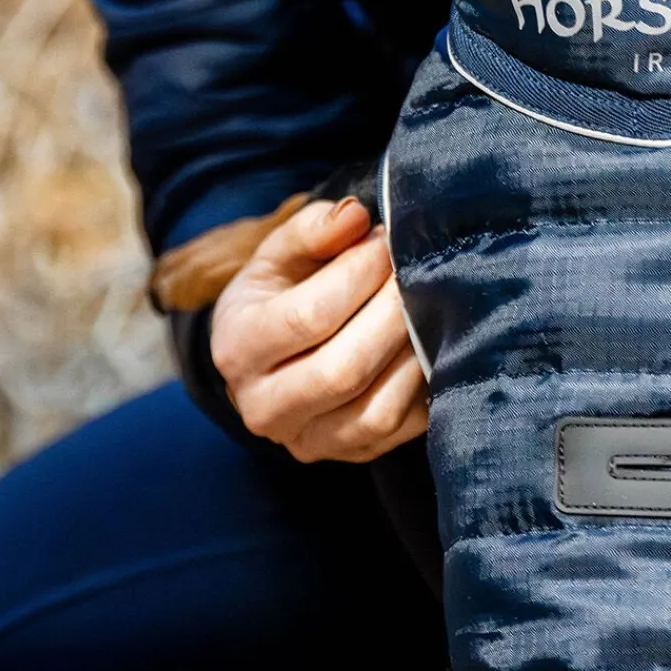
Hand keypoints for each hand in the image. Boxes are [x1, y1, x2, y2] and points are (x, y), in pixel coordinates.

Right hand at [209, 195, 427, 463]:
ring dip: (412, 354)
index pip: (308, 316)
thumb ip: (311, 230)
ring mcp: (308, 441)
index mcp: (239, 348)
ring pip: (375, 411)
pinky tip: (431, 344)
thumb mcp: (276, 256)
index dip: (358, 275)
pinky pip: (400, 431)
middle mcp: (265, 407)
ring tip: (429, 306)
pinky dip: (424, 386)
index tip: (386, 242)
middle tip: (417, 273)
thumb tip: (355, 216)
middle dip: (392, 314)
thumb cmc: (276, 296)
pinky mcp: (349, 455)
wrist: (266, 362)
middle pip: (343, 370)